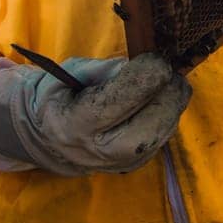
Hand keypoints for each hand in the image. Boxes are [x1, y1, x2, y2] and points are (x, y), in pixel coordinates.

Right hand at [0, 53, 190, 175]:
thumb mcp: (71, 72)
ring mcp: (121, 163)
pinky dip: (169, 114)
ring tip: (165, 81)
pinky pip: (164, 136)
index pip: (118, 101)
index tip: (155, 58)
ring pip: (164, 130)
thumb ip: (104, 69)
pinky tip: (160, 99)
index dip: (143, 77)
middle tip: (168, 70)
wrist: (50, 136)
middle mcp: (99, 151)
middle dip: (167, 92)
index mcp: (75, 125)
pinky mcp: (137, 164)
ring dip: (172, 102)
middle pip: (151, 124)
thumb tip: (139, 66)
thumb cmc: (61, 95)